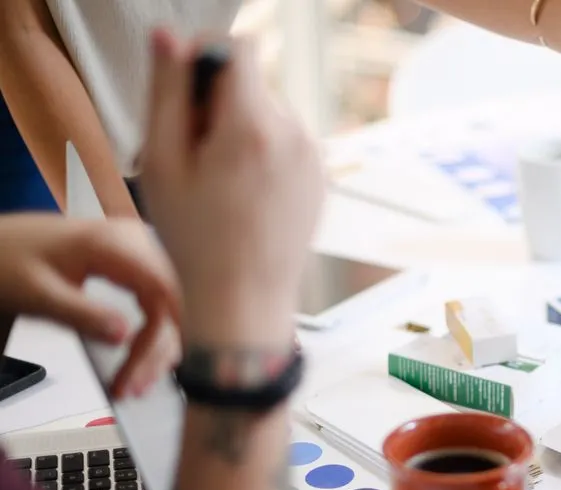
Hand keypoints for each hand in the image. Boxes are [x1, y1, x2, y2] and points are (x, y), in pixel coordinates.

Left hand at [0, 215, 180, 397]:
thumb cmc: (9, 259)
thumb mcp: (38, 292)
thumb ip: (82, 314)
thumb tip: (124, 337)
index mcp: (113, 242)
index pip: (160, 293)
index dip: (158, 337)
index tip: (141, 372)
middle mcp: (134, 242)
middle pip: (170, 302)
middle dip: (159, 348)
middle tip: (137, 386)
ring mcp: (138, 251)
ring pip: (170, 304)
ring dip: (160, 344)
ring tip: (140, 380)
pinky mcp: (135, 263)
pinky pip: (158, 300)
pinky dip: (155, 330)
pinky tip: (147, 354)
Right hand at [140, 32, 323, 347]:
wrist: (244, 302)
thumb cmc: (197, 242)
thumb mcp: (162, 162)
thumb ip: (168, 91)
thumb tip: (170, 38)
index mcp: (254, 126)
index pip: (238, 48)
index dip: (204, 57)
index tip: (184, 89)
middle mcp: (295, 135)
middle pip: (251, 85)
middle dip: (216, 105)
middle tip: (190, 155)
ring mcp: (313, 157)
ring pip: (267, 115)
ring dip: (238, 130)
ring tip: (214, 181)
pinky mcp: (320, 176)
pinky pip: (285, 144)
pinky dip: (261, 155)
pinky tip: (241, 194)